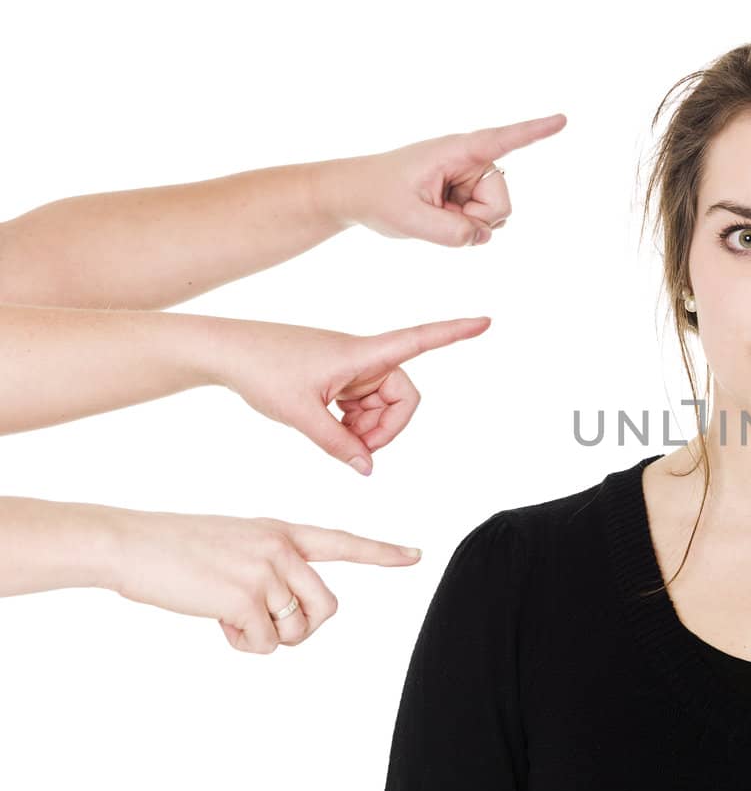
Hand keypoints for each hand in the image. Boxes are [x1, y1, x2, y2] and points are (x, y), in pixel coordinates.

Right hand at [100, 508, 421, 652]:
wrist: (132, 544)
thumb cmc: (178, 549)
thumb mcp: (238, 544)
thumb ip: (273, 568)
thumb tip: (289, 619)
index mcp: (283, 532)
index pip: (343, 542)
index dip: (382, 553)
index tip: (416, 555)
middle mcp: (283, 549)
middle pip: (327, 607)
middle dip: (301, 627)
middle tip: (264, 622)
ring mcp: (266, 571)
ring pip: (295, 631)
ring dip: (266, 637)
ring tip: (231, 615)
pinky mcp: (245, 597)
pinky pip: (264, 644)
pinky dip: (242, 644)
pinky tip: (217, 621)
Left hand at [215, 315, 491, 474]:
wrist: (224, 352)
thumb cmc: (261, 371)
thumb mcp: (300, 414)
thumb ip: (338, 444)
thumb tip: (367, 468)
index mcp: (361, 353)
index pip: (419, 340)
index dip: (455, 332)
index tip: (486, 322)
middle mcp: (363, 357)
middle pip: (404, 395)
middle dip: (389, 427)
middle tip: (359, 450)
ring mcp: (351, 369)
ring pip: (383, 405)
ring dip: (368, 429)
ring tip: (336, 439)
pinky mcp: (338, 378)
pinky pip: (363, 406)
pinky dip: (354, 424)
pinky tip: (329, 429)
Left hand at [321, 114, 567, 247]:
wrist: (358, 194)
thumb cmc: (378, 195)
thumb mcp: (410, 219)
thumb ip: (450, 232)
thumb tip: (482, 237)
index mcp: (457, 151)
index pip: (502, 140)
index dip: (535, 131)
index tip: (563, 119)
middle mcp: (471, 159)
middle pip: (501, 202)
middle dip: (477, 220)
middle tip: (437, 215)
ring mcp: (472, 176)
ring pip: (496, 215)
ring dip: (468, 225)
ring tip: (435, 213)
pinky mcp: (470, 192)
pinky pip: (485, 222)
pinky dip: (466, 228)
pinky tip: (441, 216)